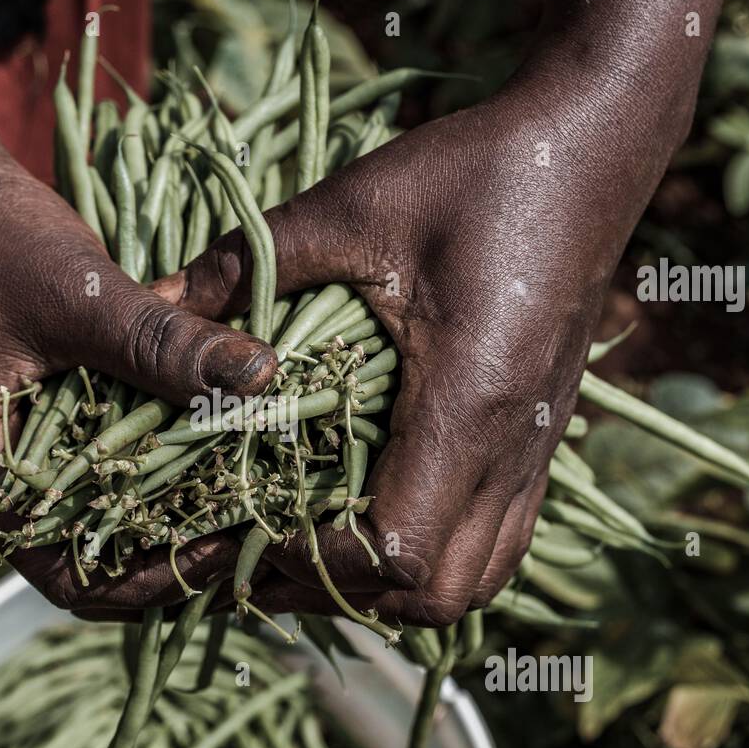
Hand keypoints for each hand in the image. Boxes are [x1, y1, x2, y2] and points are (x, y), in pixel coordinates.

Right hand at [0, 154, 275, 609]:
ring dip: (170, 516)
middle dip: (168, 558)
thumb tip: (263, 376)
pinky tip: (221, 452)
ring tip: (246, 504)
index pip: (64, 575)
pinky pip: (110, 465)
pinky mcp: (52, 417)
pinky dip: (160, 468)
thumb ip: (164, 344)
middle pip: (91, 559)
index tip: (219, 547)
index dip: (145, 579)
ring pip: (106, 516)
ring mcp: (24, 449)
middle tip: (249, 536)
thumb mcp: (81, 296)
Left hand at [160, 0, 719, 625]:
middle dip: (340, 594)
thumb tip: (155, 301)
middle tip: (266, 551)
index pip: (391, 553)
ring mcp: (535, 454)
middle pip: (433, 597)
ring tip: (316, 549)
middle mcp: (509, 452)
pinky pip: (496, 544)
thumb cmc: (477, 174)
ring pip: (471, 582)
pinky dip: (435, 559)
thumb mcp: (351, 206)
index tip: (248, 526)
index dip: (312, 561)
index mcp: (463, 407)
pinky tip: (382, 516)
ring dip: (389, 590)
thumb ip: (251, 262)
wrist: (593, 150)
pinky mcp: (541, 441)